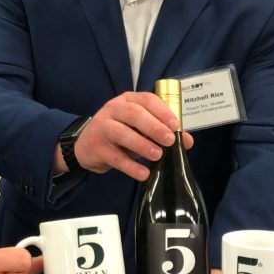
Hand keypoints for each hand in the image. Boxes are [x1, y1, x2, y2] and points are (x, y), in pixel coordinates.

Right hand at [71, 92, 194, 180]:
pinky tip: (144, 173)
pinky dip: (131, 167)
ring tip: (158, 155)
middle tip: (169, 140)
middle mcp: (113, 109)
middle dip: (154, 127)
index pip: (146, 99)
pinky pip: (115, 157)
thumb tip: (188, 141)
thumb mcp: (140, 129)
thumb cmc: (119, 133)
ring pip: (122, 133)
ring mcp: (102, 126)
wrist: (86, 146)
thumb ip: (163, 131)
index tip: (175, 125)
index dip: (162, 111)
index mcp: (128, 100)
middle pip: (134, 114)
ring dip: (142, 145)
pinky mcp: (96, 146)